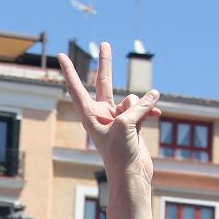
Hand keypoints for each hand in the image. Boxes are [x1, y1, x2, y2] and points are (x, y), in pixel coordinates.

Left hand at [57, 42, 160, 184]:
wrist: (131, 175)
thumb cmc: (120, 153)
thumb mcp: (126, 124)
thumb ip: (137, 106)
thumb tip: (152, 95)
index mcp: (90, 114)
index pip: (77, 88)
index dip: (70, 71)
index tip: (62, 56)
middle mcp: (102, 114)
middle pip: (104, 82)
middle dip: (106, 63)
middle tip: (104, 43)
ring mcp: (118, 118)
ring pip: (132, 99)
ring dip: (139, 108)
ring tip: (135, 126)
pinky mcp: (133, 123)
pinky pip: (144, 107)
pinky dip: (149, 110)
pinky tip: (157, 115)